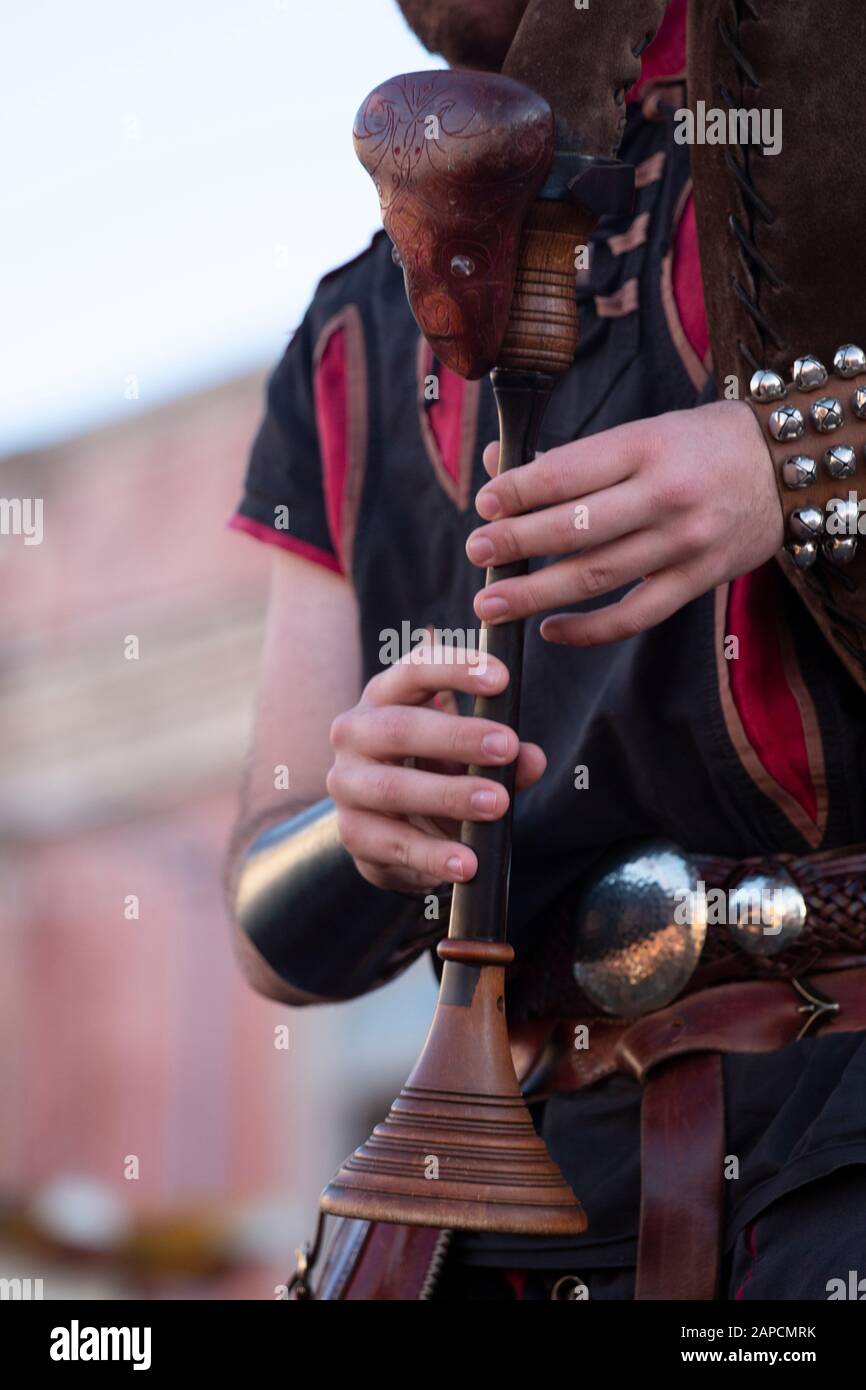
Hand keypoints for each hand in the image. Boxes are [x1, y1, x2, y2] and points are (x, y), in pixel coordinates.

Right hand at [326, 635, 545, 892]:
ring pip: (392, 787)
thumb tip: (532, 758)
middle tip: (507, 746)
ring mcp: (347, 784)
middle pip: (399, 728)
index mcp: (385, 696)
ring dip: (448, 796)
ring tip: (497, 804)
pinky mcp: (353, 832)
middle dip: (457, 736)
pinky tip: (467, 862)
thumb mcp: (469, 756)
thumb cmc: (433, 771)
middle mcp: (355, 733)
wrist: (390, 829)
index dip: (455, 669)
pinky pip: (392, 843)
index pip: (414, 669)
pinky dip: (433, 855)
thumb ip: (504, 755)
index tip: (502, 678)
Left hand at [466, 400, 782, 646]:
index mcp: (646, 446)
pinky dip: (589, 630)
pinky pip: (634, 616)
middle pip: (575, 527)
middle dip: (515, 543)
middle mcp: (665, 495)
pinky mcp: (698, 581)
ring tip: (492, 603)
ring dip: (536, 593)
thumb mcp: (645, 430)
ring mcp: (684, 543)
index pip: (567, 472)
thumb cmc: (703, 444)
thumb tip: (500, 467)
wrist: (790, 468)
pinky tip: (550, 630)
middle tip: (476, 554)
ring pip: (596, 576)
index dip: (518, 492)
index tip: (484, 505)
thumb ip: (576, 456)